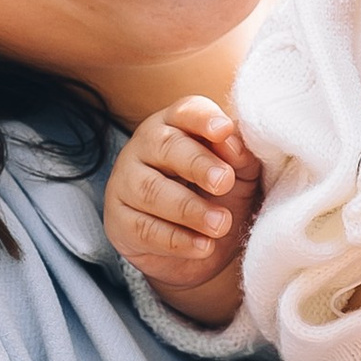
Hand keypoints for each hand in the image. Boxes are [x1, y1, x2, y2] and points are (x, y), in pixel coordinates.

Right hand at [104, 97, 261, 316]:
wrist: (200, 249)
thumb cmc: (217, 196)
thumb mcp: (240, 173)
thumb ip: (240, 155)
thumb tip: (233, 144)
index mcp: (176, 125)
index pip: (185, 112)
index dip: (204, 119)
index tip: (224, 131)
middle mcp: (144, 147)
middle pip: (165, 145)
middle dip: (197, 163)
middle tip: (224, 182)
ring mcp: (126, 183)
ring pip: (152, 190)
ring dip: (190, 209)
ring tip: (220, 224)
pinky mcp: (119, 222)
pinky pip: (145, 229)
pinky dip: (178, 240)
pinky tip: (204, 246)